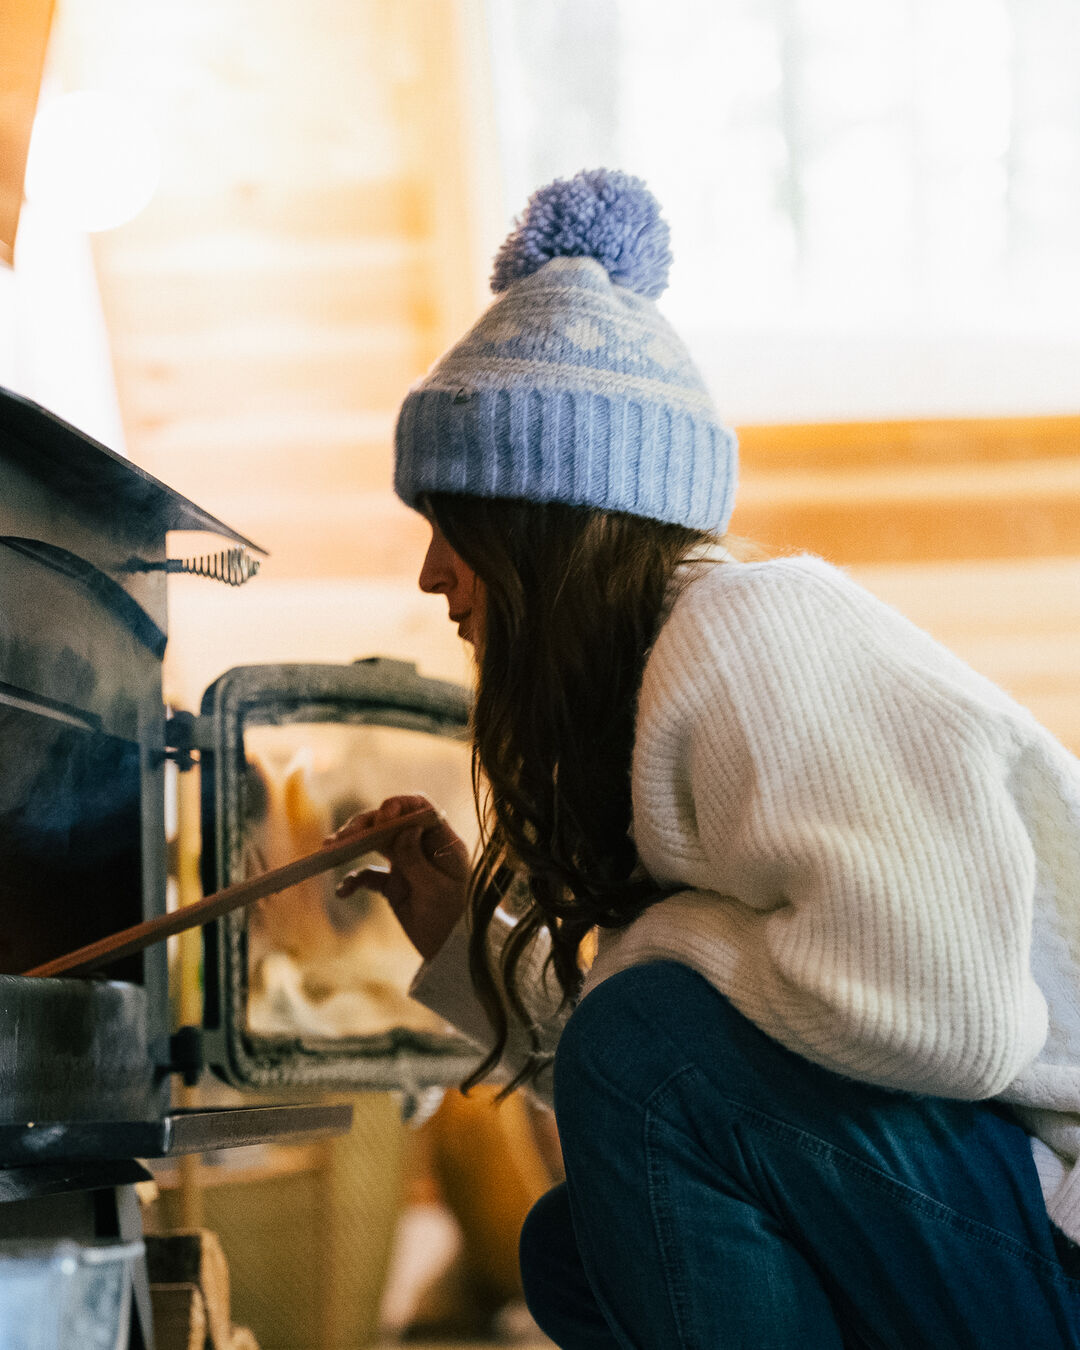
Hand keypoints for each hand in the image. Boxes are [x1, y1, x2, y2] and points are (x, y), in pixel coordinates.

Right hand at [326, 794, 469, 960]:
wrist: (448, 951)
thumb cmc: (452, 918)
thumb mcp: (436, 890)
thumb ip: (417, 860)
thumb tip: (404, 829)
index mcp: (441, 842)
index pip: (420, 809)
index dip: (400, 805)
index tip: (383, 816)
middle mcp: (422, 846)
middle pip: (391, 823)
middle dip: (366, 825)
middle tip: (344, 835)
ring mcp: (406, 863)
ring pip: (375, 843)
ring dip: (352, 844)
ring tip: (330, 849)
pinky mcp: (392, 884)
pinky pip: (368, 875)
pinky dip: (354, 879)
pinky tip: (343, 890)